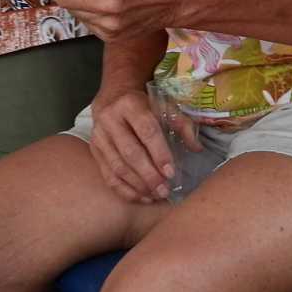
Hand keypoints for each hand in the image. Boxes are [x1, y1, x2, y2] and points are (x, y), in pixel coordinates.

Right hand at [86, 83, 199, 203]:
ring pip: (117, 167)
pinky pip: (108, 175)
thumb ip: (181, 124)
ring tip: (156, 195)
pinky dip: (125, 190)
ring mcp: (99, 136)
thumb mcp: (164, 105)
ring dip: (138, 186)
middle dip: (149, 175)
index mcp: (130, 104)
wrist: (113, 95)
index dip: (159, 153)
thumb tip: (197, 148)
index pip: (146, 131)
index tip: (171, 173)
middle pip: (130, 152)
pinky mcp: (94, 150)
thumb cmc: (144, 103)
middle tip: (165, 190)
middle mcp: (110, 119)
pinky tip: (141, 197)